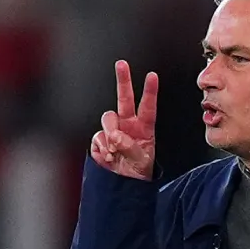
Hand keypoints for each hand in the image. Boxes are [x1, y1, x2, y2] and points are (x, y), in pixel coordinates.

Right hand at [89, 61, 156, 179]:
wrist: (123, 184)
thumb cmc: (138, 171)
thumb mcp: (142, 162)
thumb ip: (130, 147)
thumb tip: (115, 136)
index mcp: (144, 127)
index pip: (148, 106)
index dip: (150, 90)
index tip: (152, 76)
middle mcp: (128, 124)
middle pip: (124, 98)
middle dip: (123, 80)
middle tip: (122, 64)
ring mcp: (113, 131)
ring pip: (108, 118)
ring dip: (110, 132)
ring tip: (115, 150)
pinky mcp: (100, 139)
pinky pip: (97, 137)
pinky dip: (102, 147)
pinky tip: (108, 156)